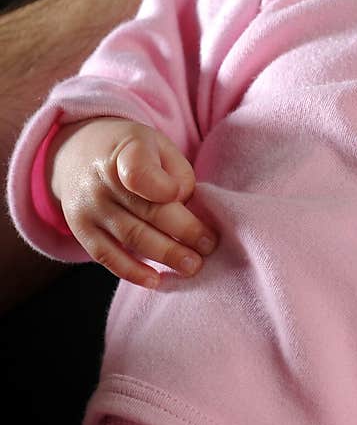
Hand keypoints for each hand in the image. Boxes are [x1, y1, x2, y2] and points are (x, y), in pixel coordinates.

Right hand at [48, 118, 215, 287]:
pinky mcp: (81, 229)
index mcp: (126, 150)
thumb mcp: (158, 144)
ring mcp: (89, 206)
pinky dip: (132, 272)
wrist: (79, 152)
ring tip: (192, 266)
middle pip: (148, 211)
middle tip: (209, 247)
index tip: (185, 198)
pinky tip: (156, 281)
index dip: (165, 188)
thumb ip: (176, 172)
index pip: (141, 173)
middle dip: (184, 233)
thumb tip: (185, 207)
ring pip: (131, 237)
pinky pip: (106, 256)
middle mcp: (102, 179)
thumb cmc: (133, 151)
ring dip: (166, 255)